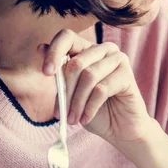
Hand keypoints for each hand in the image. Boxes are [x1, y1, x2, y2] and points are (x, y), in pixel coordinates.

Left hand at [40, 29, 153, 143]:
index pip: (67, 37)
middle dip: (66, 91)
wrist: (120, 129)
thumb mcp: (72, 92)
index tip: (46, 73)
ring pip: (88, 76)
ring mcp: (118, 59)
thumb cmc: (96, 110)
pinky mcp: (127, 75)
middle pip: (76, 62)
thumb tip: (40, 47)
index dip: (54, 52)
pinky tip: (85, 119)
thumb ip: (60, 73)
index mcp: (88, 49)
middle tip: (60, 113)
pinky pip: (101, 89)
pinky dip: (89, 107)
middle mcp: (104, 49)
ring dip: (77, 102)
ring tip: (72, 120)